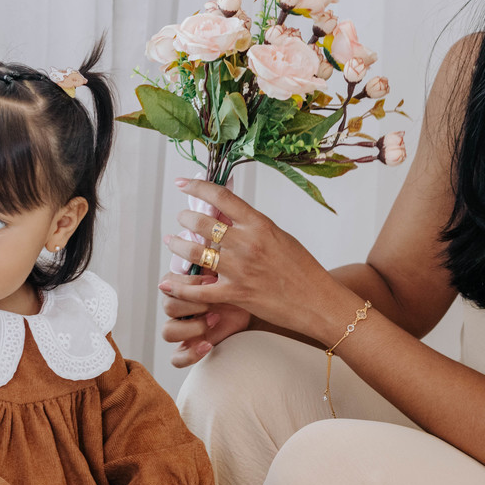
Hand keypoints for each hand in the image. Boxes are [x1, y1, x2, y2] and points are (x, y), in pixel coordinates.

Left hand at [159, 178, 342, 341]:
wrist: (317, 301)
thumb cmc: (303, 269)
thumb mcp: (280, 236)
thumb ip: (253, 226)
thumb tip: (227, 214)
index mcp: (259, 224)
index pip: (221, 196)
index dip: (197, 186)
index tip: (182, 183)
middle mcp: (247, 243)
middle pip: (202, 222)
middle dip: (185, 218)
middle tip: (181, 218)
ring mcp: (239, 269)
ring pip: (194, 252)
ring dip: (177, 245)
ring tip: (172, 241)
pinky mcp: (235, 294)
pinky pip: (198, 290)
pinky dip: (179, 287)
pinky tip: (168, 283)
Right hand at [159, 271, 251, 366]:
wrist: (254, 309)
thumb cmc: (238, 288)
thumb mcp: (225, 273)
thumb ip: (210, 263)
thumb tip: (204, 246)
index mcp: (179, 287)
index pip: (168, 283)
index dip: (189, 283)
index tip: (212, 280)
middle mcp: (177, 308)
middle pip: (168, 306)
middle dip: (193, 304)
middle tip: (214, 303)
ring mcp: (182, 329)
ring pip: (168, 331)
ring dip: (192, 326)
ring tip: (214, 320)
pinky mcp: (190, 348)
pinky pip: (176, 358)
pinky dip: (191, 353)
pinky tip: (208, 344)